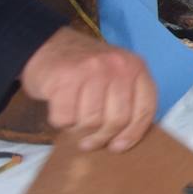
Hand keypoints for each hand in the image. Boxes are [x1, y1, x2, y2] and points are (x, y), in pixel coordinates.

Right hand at [19, 27, 156, 151]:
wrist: (48, 46)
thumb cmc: (85, 69)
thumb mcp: (116, 75)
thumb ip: (126, 99)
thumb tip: (125, 140)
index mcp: (137, 67)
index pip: (145, 109)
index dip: (133, 134)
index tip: (118, 147)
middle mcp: (118, 66)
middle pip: (118, 120)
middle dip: (102, 138)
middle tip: (89, 142)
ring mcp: (92, 71)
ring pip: (91, 122)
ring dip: (79, 130)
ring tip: (75, 121)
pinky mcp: (65, 78)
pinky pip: (66, 118)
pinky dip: (61, 122)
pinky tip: (61, 109)